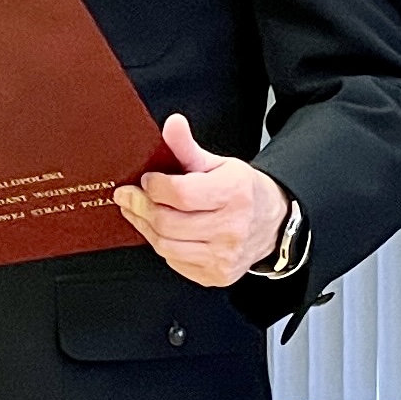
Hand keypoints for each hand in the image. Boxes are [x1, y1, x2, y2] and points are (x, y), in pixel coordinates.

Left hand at [115, 114, 291, 288]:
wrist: (271, 223)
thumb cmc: (242, 191)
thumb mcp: (217, 163)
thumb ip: (188, 147)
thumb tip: (172, 124)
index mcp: (234, 193)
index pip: (180, 194)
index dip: (155, 187)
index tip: (146, 180)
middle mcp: (232, 228)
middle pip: (168, 222)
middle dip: (140, 207)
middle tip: (129, 196)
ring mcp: (224, 256)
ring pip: (166, 245)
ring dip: (145, 226)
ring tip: (138, 211)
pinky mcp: (216, 275)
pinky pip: (174, 262)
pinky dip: (162, 245)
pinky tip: (159, 231)